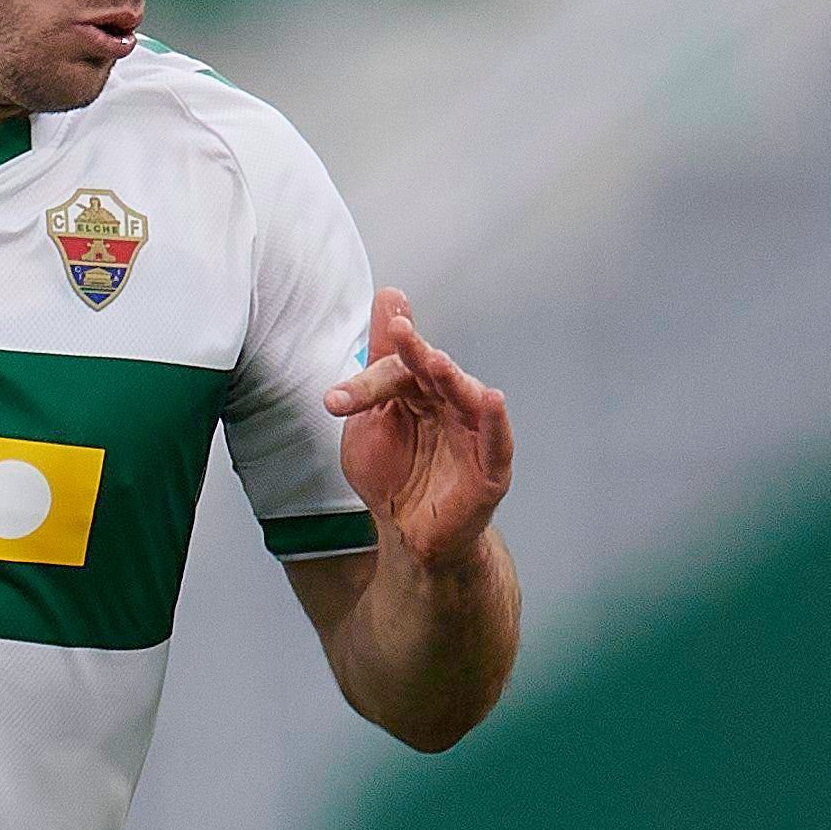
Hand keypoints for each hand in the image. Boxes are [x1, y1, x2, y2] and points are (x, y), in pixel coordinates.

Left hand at [325, 285, 513, 567]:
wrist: (406, 534)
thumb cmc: (392, 474)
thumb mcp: (370, 421)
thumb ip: (375, 368)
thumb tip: (390, 294)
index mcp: (420, 391)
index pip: (396, 371)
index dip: (366, 381)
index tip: (333, 399)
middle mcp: (451, 404)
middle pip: (433, 374)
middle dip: (415, 357)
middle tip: (400, 336)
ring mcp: (474, 434)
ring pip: (467, 397)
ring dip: (454, 378)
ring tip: (437, 362)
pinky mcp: (492, 468)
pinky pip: (497, 441)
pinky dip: (496, 421)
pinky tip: (492, 400)